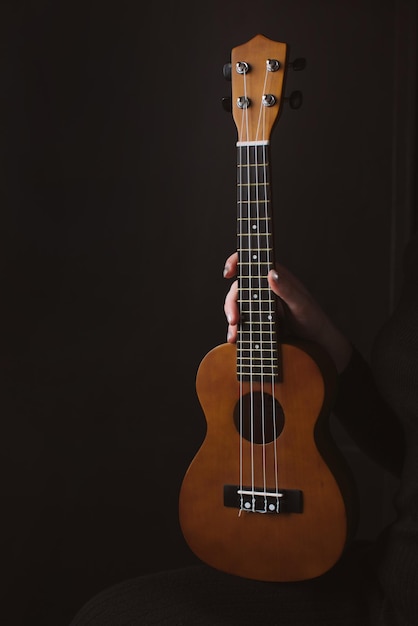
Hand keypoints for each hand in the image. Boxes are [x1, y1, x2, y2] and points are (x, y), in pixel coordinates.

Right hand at [223, 252, 351, 372]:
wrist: (317, 344)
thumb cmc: (313, 320)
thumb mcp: (301, 304)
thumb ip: (286, 290)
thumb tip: (271, 273)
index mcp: (277, 277)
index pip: (253, 263)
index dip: (237, 262)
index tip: (228, 272)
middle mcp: (266, 289)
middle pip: (239, 288)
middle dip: (231, 302)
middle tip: (234, 319)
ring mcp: (261, 304)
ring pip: (237, 305)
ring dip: (232, 318)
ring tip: (235, 334)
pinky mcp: (258, 320)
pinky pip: (242, 321)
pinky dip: (236, 330)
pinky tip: (235, 338)